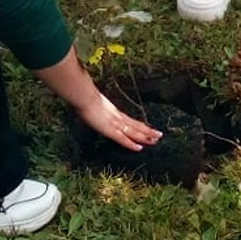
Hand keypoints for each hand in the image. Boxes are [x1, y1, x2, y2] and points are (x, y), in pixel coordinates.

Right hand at [35, 48, 162, 151]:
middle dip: (147, 131)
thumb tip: (83, 90)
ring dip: (145, 137)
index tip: (146, 127)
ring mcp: (114, 123)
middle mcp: (116, 116)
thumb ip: (89, 96)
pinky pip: (123, 139)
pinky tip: (140, 148)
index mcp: (112, 110)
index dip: (138, 125)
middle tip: (158, 135)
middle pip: (135, 125)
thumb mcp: (88, 97)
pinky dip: (131, 144)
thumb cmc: (83, 94)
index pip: (128, 120)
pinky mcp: (110, 129)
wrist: (82, 95)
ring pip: (133, 132)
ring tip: (156, 140)